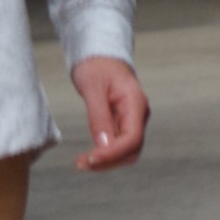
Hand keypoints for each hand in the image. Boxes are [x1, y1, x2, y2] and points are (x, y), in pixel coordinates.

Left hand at [70, 56, 148, 170]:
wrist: (100, 55)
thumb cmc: (97, 65)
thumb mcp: (93, 88)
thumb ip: (99, 116)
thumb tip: (103, 146)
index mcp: (136, 103)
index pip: (133, 138)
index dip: (113, 153)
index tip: (91, 158)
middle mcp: (138, 115)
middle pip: (131, 150)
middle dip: (108, 161)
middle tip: (81, 163)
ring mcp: (132, 121)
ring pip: (125, 152)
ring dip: (106, 161)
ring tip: (82, 163)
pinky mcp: (122, 124)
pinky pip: (117, 145)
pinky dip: (104, 154)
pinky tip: (88, 156)